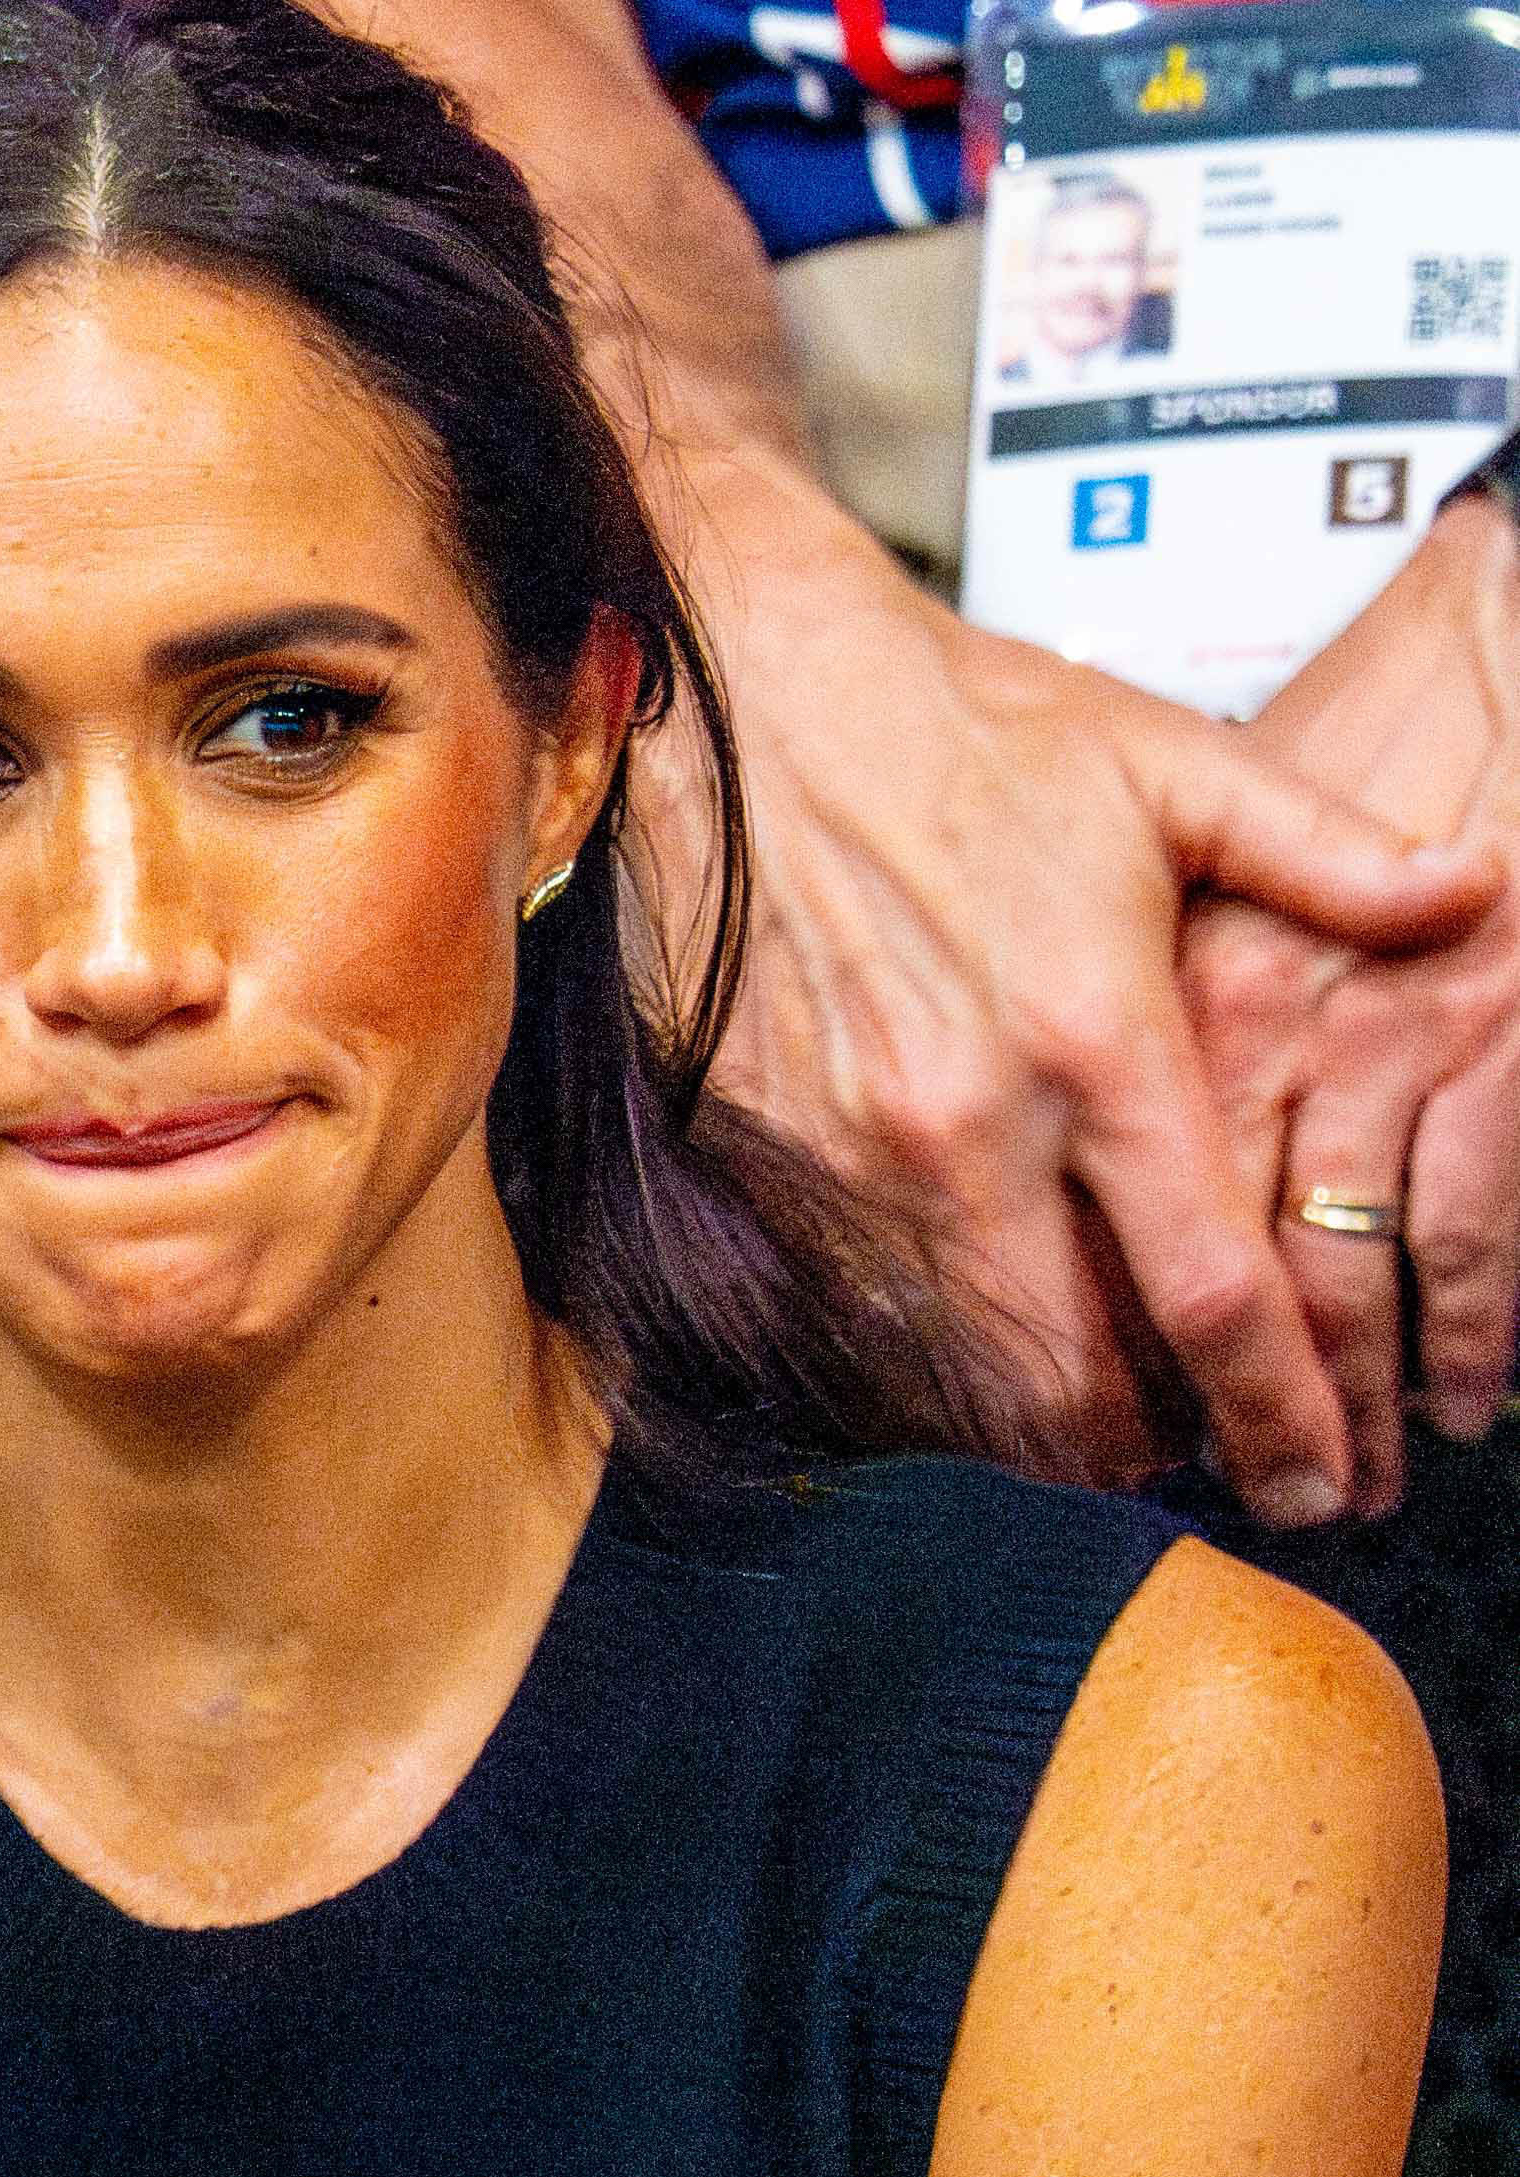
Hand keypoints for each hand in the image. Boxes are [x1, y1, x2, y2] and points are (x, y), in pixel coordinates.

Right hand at [660, 460, 1497, 1515]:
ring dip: (1040, 1426)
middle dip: (1157, 1454)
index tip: (1319, 1469)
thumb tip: (1469, 892)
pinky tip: (983, 1353)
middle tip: (1216, 1477)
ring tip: (1110, 1435)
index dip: (1275, 1405)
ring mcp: (852, 1159)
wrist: (731, 699)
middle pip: (1073, 1377)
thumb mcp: (1170, 765)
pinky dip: (933, 1361)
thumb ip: (1327, 855)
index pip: (1209, 1288)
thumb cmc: (953, 722)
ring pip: (959, 1369)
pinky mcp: (762, 1159)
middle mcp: (970, 1126)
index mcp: (1097, 1037)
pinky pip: (861, 1313)